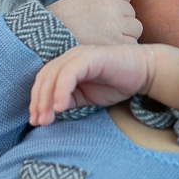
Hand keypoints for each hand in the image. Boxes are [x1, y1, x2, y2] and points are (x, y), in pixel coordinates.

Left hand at [28, 44, 178, 125]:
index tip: (36, 121)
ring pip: (53, 76)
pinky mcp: (89, 58)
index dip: (36, 100)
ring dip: (47, 99)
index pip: (43, 81)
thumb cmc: (117, 83)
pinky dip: (62, 90)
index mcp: (67, 64)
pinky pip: (69, 74)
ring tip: (47, 119)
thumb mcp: (87, 97)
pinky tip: (61, 107)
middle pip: (44, 78)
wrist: (143, 72)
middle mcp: (69, 57)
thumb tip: (51, 112)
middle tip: (38, 123)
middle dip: (38, 102)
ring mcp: (78, 55)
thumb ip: (69, 100)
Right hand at [46, 0, 142, 45]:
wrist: (45, 40)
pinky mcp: (117, 43)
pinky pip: (131, 44)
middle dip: (121, 22)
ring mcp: (116, 24)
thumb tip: (117, 2)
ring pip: (135, 29)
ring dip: (125, 35)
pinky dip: (121, 48)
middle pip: (131, 12)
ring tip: (104, 41)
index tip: (106, 13)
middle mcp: (112, 5)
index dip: (118, 2)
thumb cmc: (58, 22)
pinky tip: (106, 50)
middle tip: (103, 31)